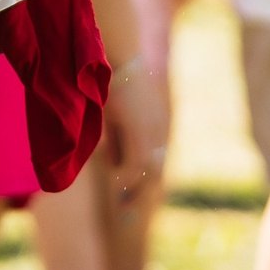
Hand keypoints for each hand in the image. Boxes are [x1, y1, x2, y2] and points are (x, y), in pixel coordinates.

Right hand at [101, 54, 170, 205]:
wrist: (116, 56)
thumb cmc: (111, 79)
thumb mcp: (113, 116)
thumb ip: (115, 141)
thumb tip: (112, 165)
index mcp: (154, 126)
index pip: (153, 164)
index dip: (140, 185)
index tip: (127, 202)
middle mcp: (158, 130)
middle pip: (155, 172)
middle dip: (141, 195)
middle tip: (127, 213)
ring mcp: (151, 130)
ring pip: (149, 171)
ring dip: (136, 191)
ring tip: (124, 208)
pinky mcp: (140, 128)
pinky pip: (138, 161)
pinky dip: (129, 176)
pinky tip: (119, 185)